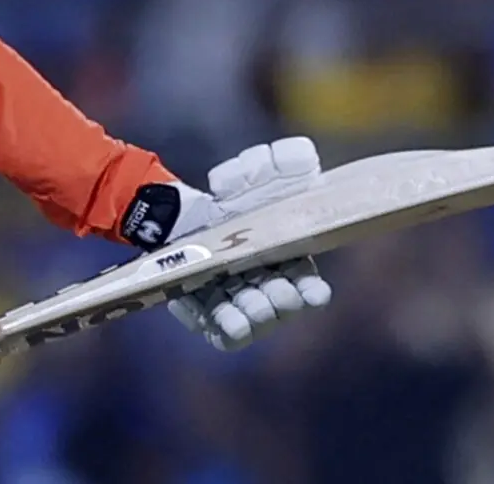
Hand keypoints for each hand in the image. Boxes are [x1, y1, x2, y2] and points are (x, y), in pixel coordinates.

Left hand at [120, 137, 332, 350]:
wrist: (179, 218)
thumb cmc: (229, 200)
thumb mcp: (250, 174)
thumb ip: (276, 162)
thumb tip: (298, 158)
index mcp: (290, 261)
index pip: (310, 286)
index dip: (313, 291)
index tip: (313, 292)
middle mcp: (270, 288)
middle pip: (285, 305)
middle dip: (282, 300)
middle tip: (273, 289)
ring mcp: (242, 305)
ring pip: (257, 322)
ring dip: (255, 313)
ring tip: (246, 300)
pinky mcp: (213, 317)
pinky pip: (224, 335)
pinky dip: (224, 326)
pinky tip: (217, 313)